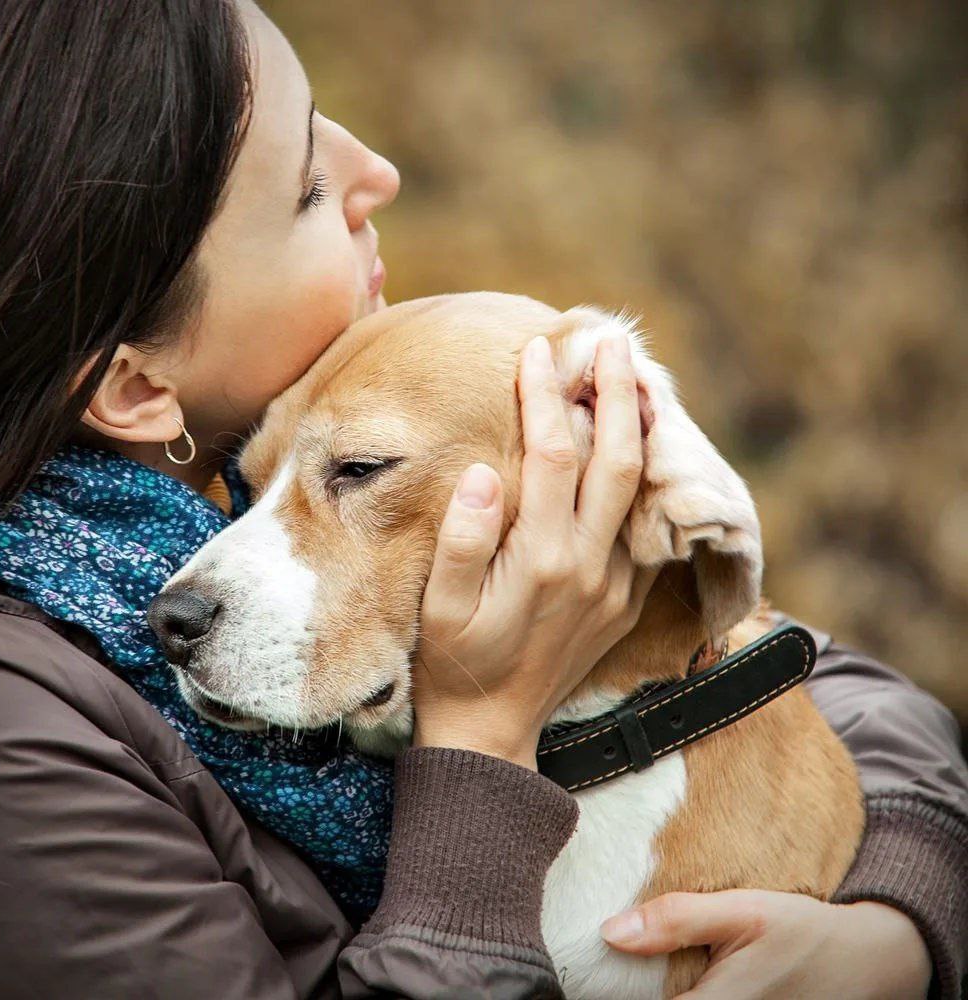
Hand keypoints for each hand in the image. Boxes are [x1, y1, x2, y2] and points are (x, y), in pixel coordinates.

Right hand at [413, 334, 657, 768]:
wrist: (494, 732)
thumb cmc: (455, 664)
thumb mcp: (440, 607)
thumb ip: (462, 539)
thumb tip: (483, 472)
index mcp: (542, 559)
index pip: (552, 455)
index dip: (545, 397)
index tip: (537, 351)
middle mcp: (590, 566)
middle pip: (617, 460)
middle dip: (616, 393)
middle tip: (611, 340)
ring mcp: (616, 585)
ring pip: (641, 491)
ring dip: (642, 429)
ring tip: (638, 379)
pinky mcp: (626, 601)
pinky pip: (645, 527)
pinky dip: (645, 479)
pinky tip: (636, 450)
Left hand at [600, 889, 931, 999]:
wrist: (865, 960)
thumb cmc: (801, 932)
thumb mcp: (740, 911)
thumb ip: (676, 920)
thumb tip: (610, 932)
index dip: (613, 986)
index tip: (593, 965)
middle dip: (633, 984)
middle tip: (617, 958)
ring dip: (658, 987)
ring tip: (645, 962)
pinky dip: (682, 991)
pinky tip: (678, 975)